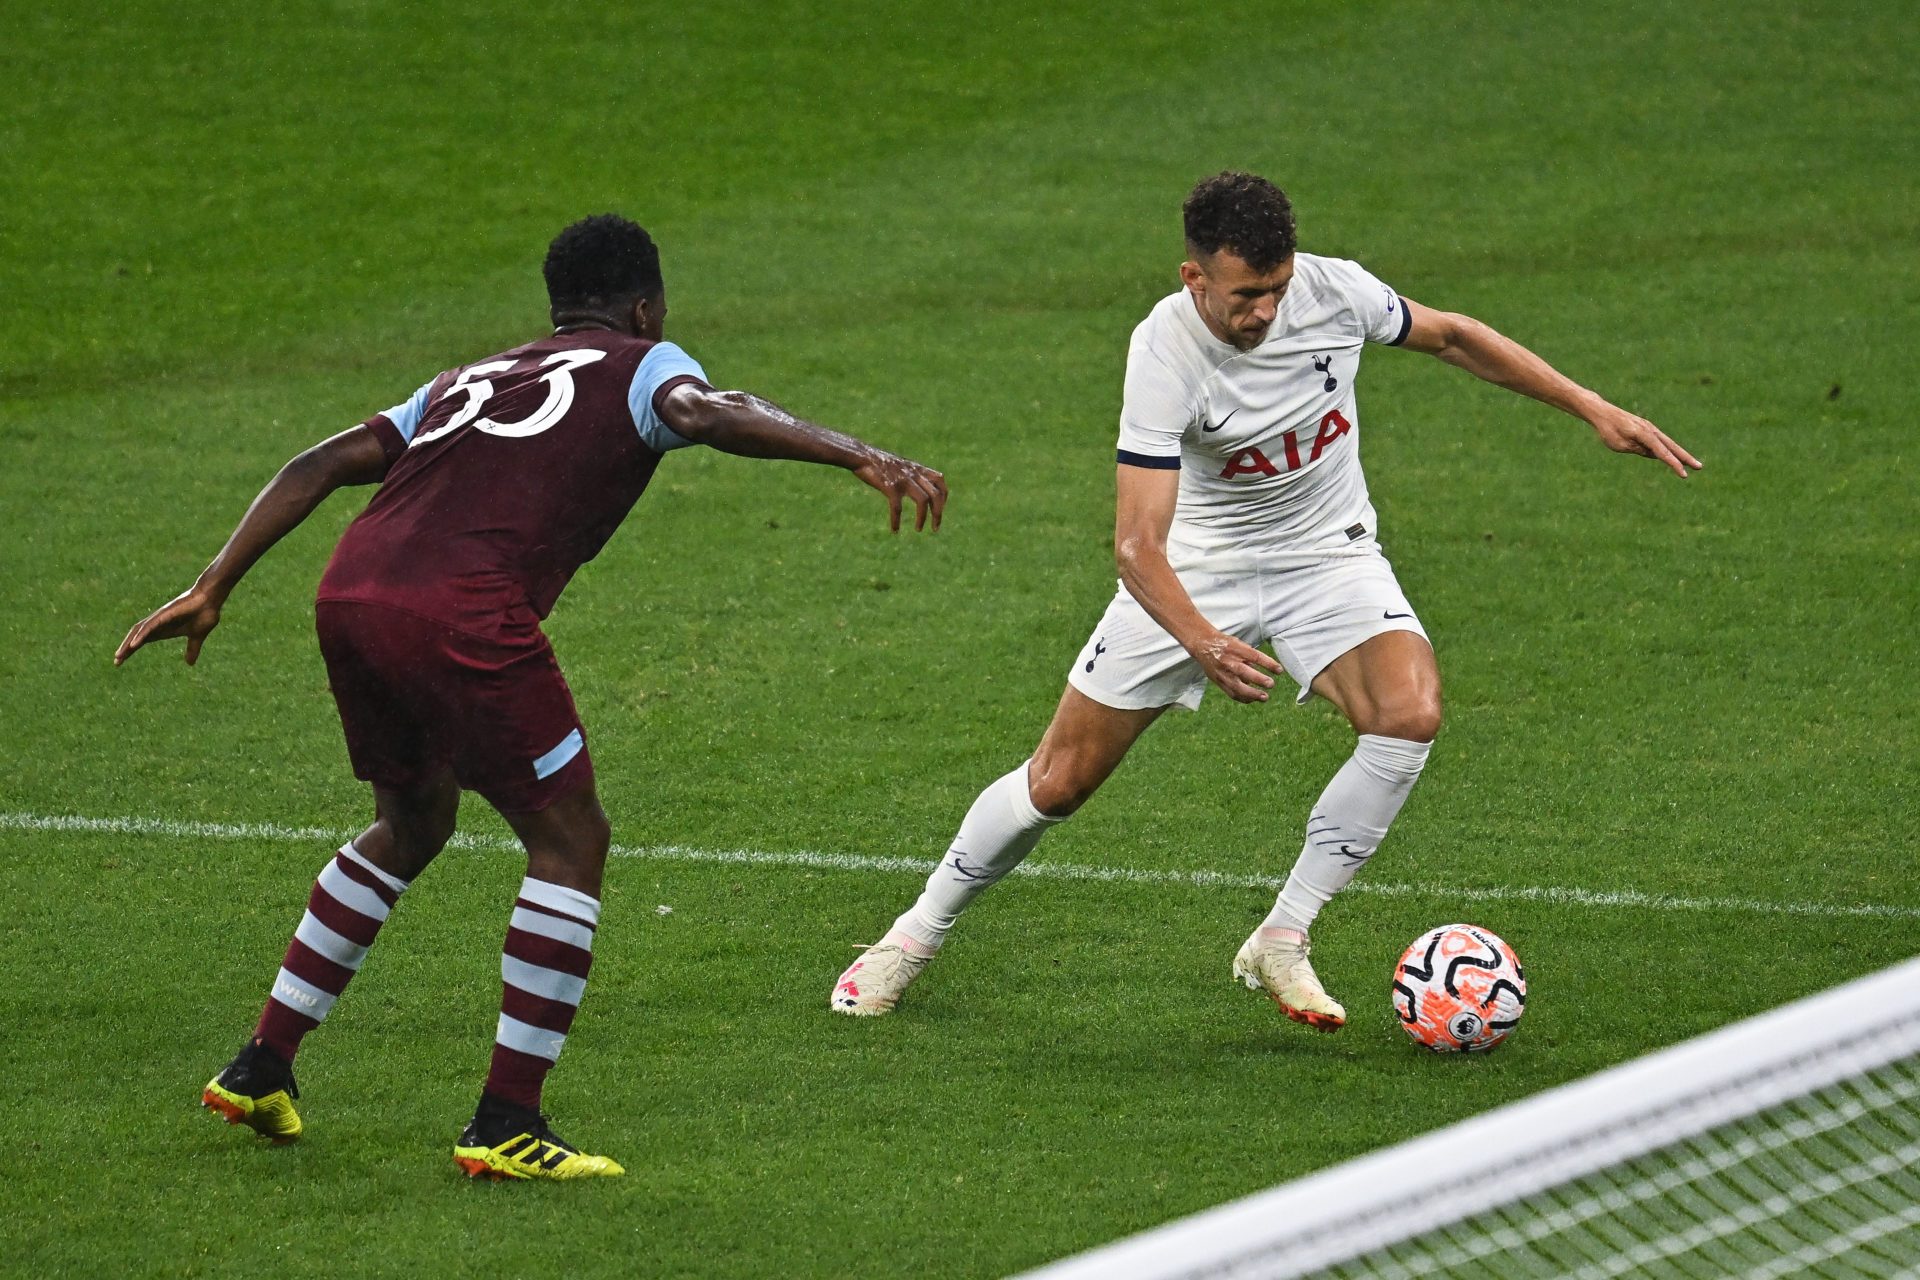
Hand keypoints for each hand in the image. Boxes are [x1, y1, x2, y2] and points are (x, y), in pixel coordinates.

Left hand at [115, 586, 222, 665]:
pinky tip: (133, 645)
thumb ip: (192, 649)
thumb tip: (190, 663)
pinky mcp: (164, 615)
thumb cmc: (205, 613)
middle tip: (117, 661)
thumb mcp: (197, 637)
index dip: (131, 650)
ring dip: (128, 644)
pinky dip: (140, 636)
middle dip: (126, 649)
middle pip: (136, 636)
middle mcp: (157, 623)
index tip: (122, 661)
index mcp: (163, 629)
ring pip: (139, 631)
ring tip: (120, 656)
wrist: (211, 599)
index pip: (142, 640)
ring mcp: (159, 618)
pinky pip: (149, 627)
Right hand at [852, 450, 946, 531]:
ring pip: (922, 501)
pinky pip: (898, 508)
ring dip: (922, 518)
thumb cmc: (878, 462)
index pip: (940, 480)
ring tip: (919, 529)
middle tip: (935, 528)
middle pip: (935, 494)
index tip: (940, 509)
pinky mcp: (891, 487)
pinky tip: (895, 530)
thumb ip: (910, 473)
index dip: (944, 496)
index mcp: (917, 469)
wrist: (862, 456)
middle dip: (938, 513)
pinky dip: (896, 520)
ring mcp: (904, 480)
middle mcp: (914, 474)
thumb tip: (915, 485)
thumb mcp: (900, 465)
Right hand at [1190, 631, 1282, 703]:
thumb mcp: (1239, 644)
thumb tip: (1263, 669)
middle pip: (1244, 672)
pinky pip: (1232, 693)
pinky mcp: (1218, 681)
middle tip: (1271, 684)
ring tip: (1265, 697)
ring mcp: (1222, 673)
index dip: (1268, 664)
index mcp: (1236, 649)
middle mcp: (1228, 661)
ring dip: (1252, 694)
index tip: (1279, 670)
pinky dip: (1243, 698)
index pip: (1255, 656)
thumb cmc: (1224, 644)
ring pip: (1237, 687)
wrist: (1203, 645)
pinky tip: (1252, 699)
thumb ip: (1251, 656)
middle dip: (1259, 680)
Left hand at [1587, 401, 1701, 477]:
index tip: (1684, 475)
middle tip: (1699, 467)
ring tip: (1691, 464)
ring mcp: (1649, 428)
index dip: (1674, 464)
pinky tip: (1672, 457)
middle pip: (1671, 446)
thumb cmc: (1608, 430)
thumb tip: (1654, 454)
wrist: (1602, 412)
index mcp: (1644, 434)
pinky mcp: (1646, 428)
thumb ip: (1638, 450)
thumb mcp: (1620, 445)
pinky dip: (1668, 449)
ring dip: (1679, 453)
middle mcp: (1650, 430)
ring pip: (1668, 443)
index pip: (1662, 453)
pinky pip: (1659, 441)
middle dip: (1685, 457)